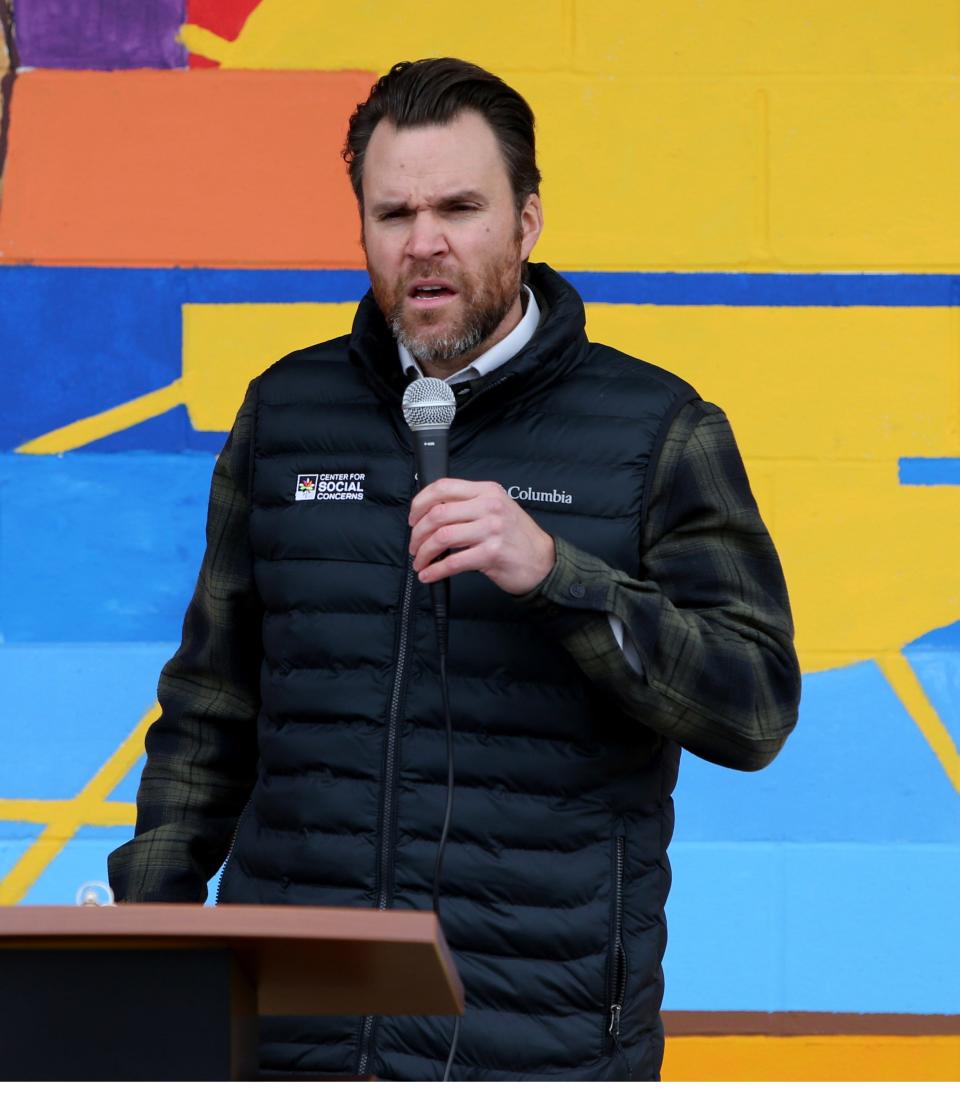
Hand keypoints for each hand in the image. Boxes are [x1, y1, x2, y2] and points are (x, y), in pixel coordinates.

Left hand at [408, 478, 555, 594]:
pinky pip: (453, 562)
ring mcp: (491, 529)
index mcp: (487, 491)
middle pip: (437, 514)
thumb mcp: (497, 509)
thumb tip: (430, 515)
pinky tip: (429, 575)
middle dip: (418, 533)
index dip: (420, 503)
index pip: (443, 487)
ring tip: (421, 562)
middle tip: (414, 546)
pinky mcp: (491, 553)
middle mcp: (489, 506)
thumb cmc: (517, 538)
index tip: (413, 518)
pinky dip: (435, 571)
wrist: (543, 562)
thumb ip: (468, 506)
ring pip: (441, 537)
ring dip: (424, 553)